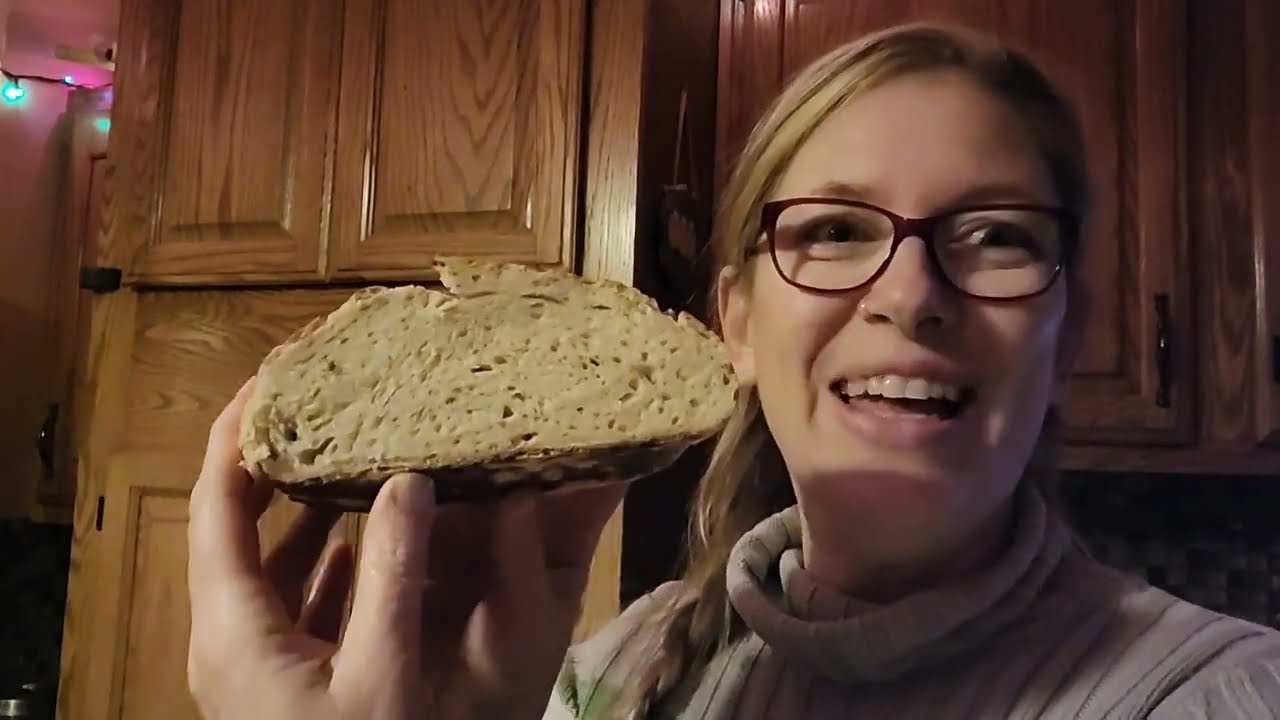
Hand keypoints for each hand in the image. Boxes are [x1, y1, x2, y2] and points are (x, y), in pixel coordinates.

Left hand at [186, 379, 624, 718]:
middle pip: (235, 523)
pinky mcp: (282, 676)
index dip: (235, 433)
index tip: (273, 375)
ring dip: (306, 507)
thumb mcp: (381, 670)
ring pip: (268, 560)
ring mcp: (253, 656)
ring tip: (355, 450)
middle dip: (275, 458)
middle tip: (324, 402)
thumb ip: (392, 574)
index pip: (216, 503)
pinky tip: (374, 534)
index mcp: (232, 623)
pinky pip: (296, 596)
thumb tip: (409, 481)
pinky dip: (329, 556)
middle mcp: (228, 632)